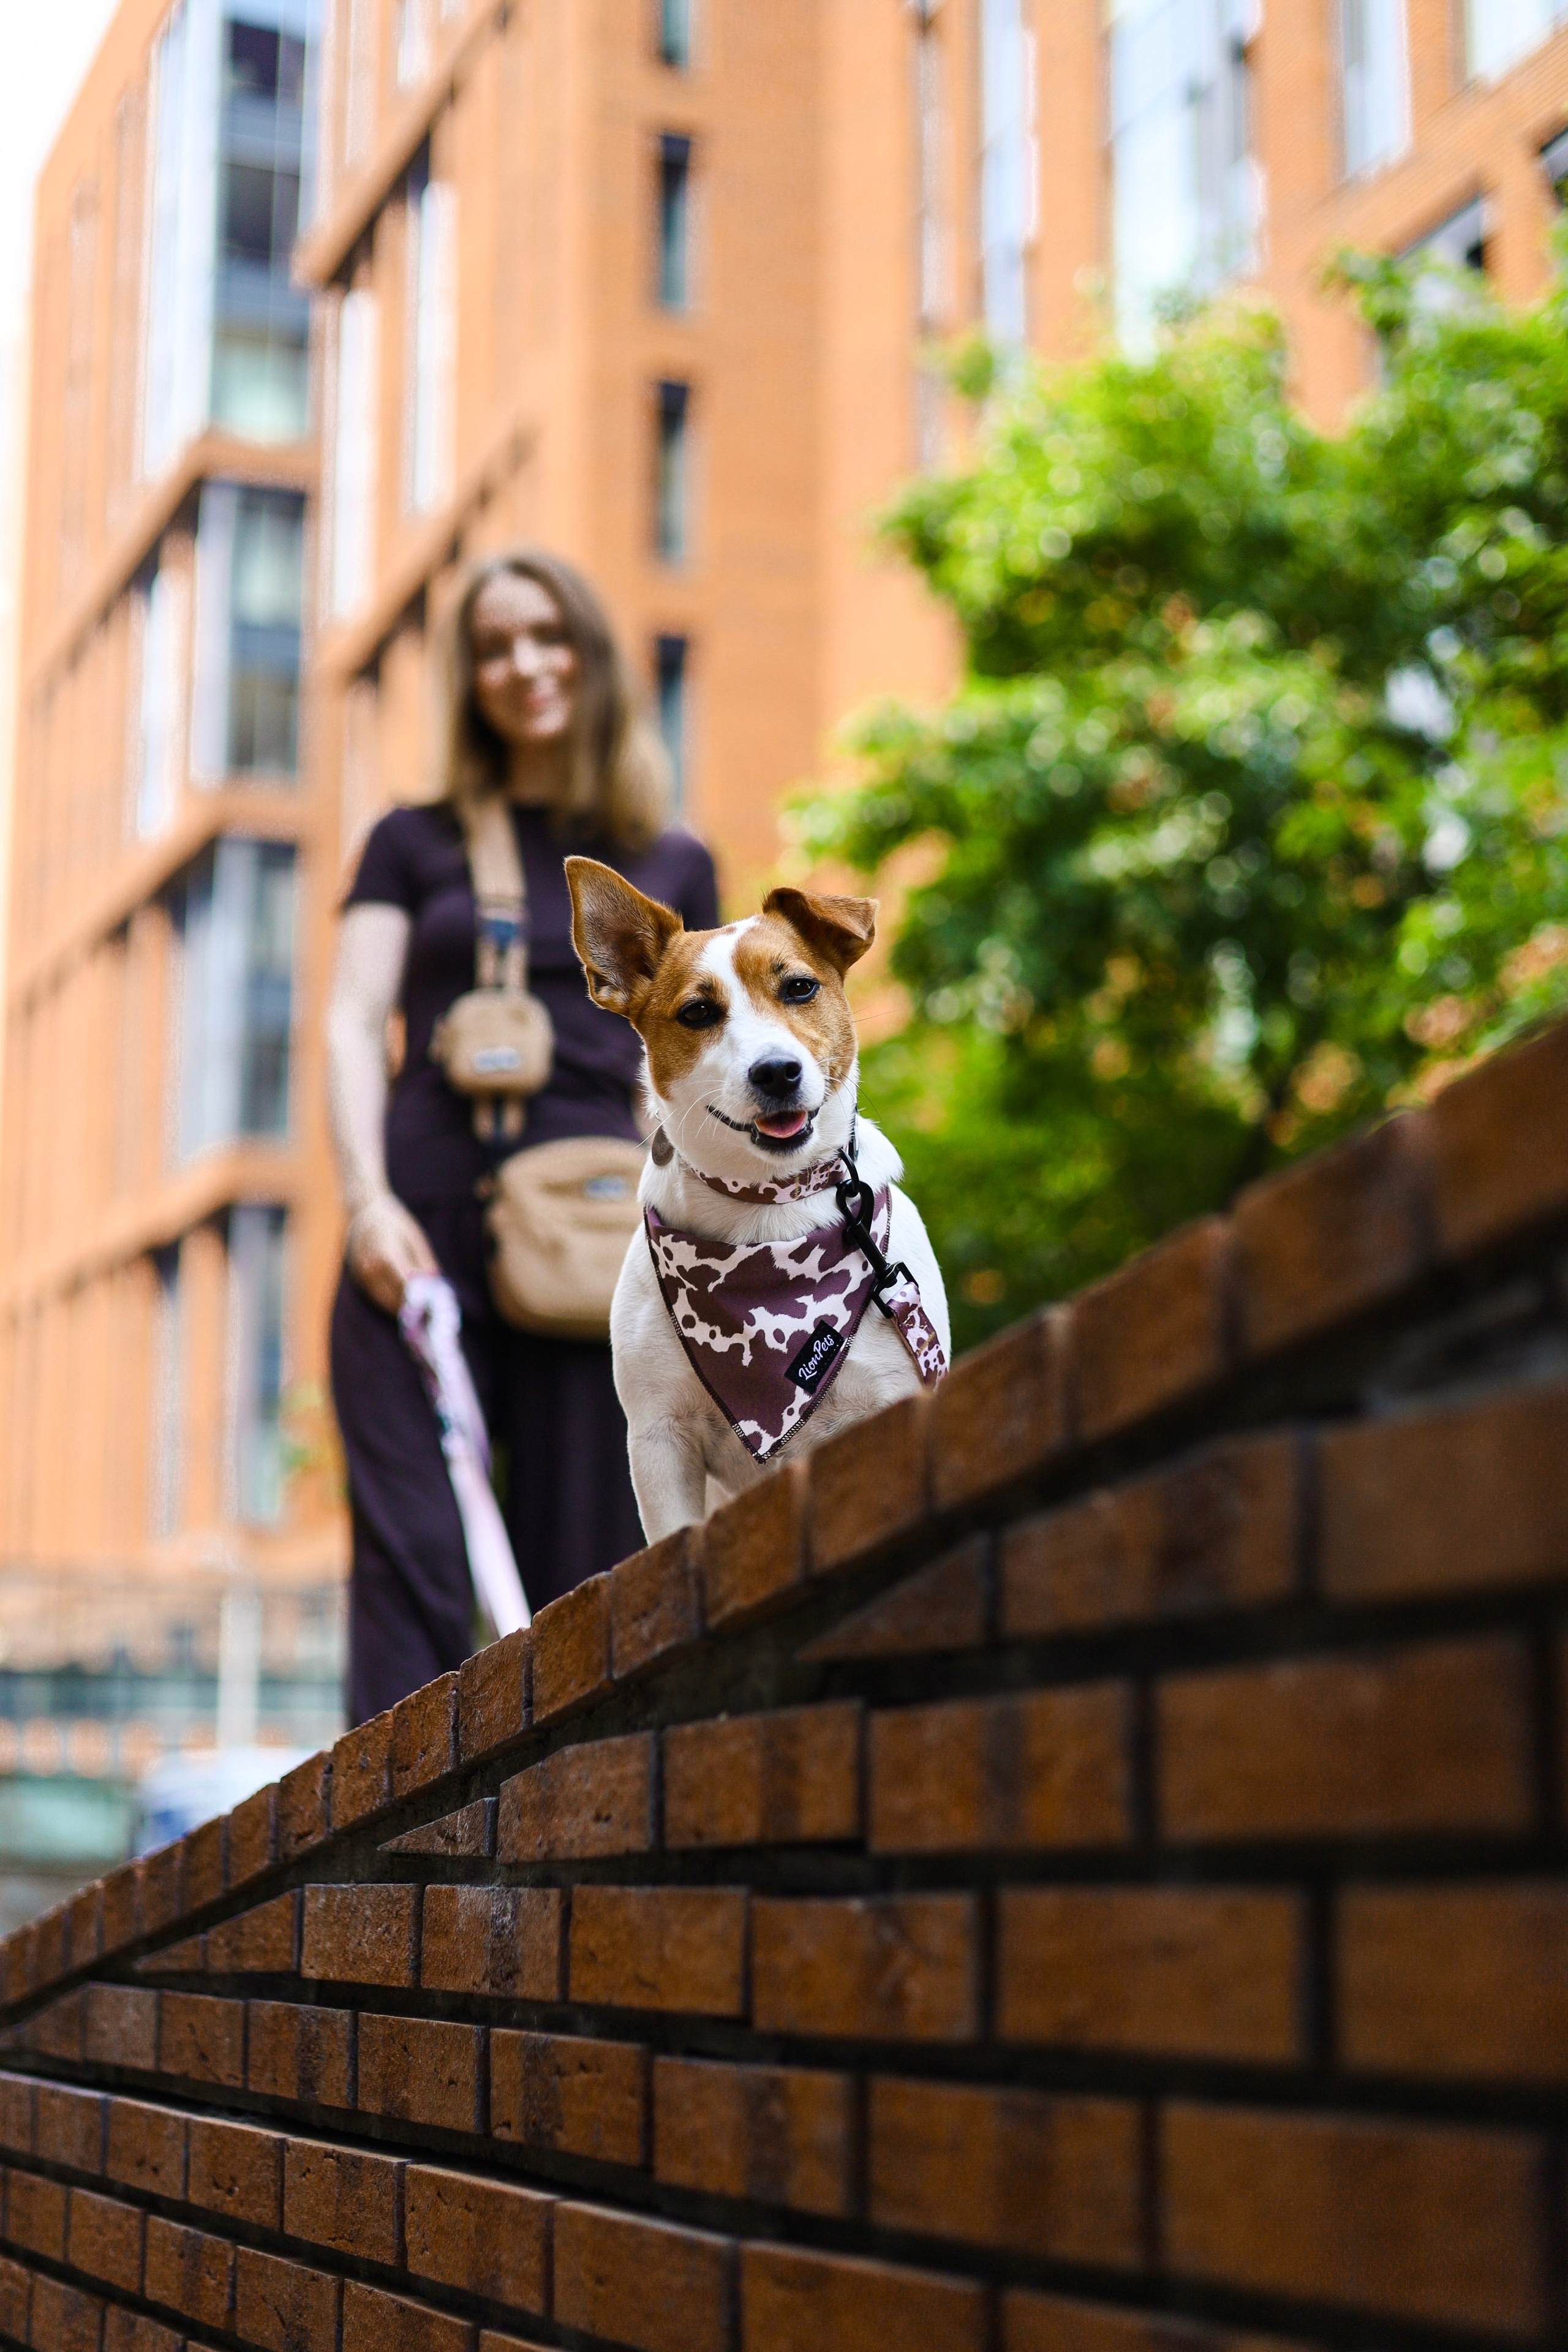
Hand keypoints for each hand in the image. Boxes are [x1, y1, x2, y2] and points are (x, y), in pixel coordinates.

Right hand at [345, 1194, 438, 1313]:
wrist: (365, 1212)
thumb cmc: (395, 1223)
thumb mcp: (416, 1237)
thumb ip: (424, 1262)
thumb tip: (434, 1285)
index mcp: (388, 1253)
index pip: (407, 1285)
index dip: (421, 1299)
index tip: (435, 1309)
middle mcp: (372, 1266)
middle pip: (396, 1296)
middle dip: (414, 1307)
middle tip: (431, 1315)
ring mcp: (362, 1274)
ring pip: (386, 1301)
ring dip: (403, 1308)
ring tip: (421, 1313)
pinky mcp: (358, 1279)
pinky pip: (377, 1298)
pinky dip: (391, 1303)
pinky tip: (405, 1304)